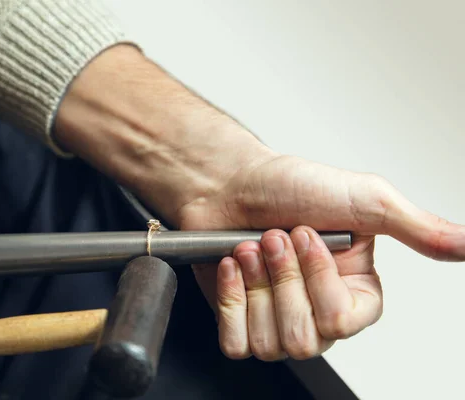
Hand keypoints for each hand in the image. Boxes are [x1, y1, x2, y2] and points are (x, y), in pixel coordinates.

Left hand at [53, 45, 464, 360]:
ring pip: (271, 344)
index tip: (306, 236)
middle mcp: (316, 307)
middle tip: (275, 236)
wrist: (229, 182)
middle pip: (305, 338)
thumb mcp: (363, 199)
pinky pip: (237, 344)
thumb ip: (417, 229)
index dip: (318, 282)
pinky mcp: (239, 319)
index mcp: (352, 288)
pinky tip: (233, 266)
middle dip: (282, 279)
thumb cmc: (289, 185)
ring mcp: (275, 318)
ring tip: (252, 246)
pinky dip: (231, 301)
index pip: (344, 321)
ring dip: (256, 286)